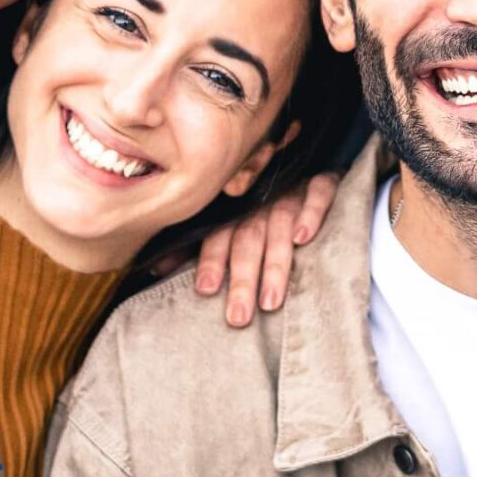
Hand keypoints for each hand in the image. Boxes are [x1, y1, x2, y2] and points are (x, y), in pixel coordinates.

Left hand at [193, 172, 339, 326]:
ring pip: (280, 225)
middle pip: (248, 239)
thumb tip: (156, 269)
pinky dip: (310, 212)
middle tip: (239, 317)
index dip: (211, 259)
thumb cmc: (256, 200)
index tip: (205, 289)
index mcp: (234, 209)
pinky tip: (303, 237)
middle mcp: (260, 200)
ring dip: (275, 263)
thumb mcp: (223, 219)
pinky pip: (318, 193)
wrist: (298, 159)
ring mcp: (291, 190)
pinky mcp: (321, 180)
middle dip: (243, 278)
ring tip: (270, 301)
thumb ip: (192, 245)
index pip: (218, 234)